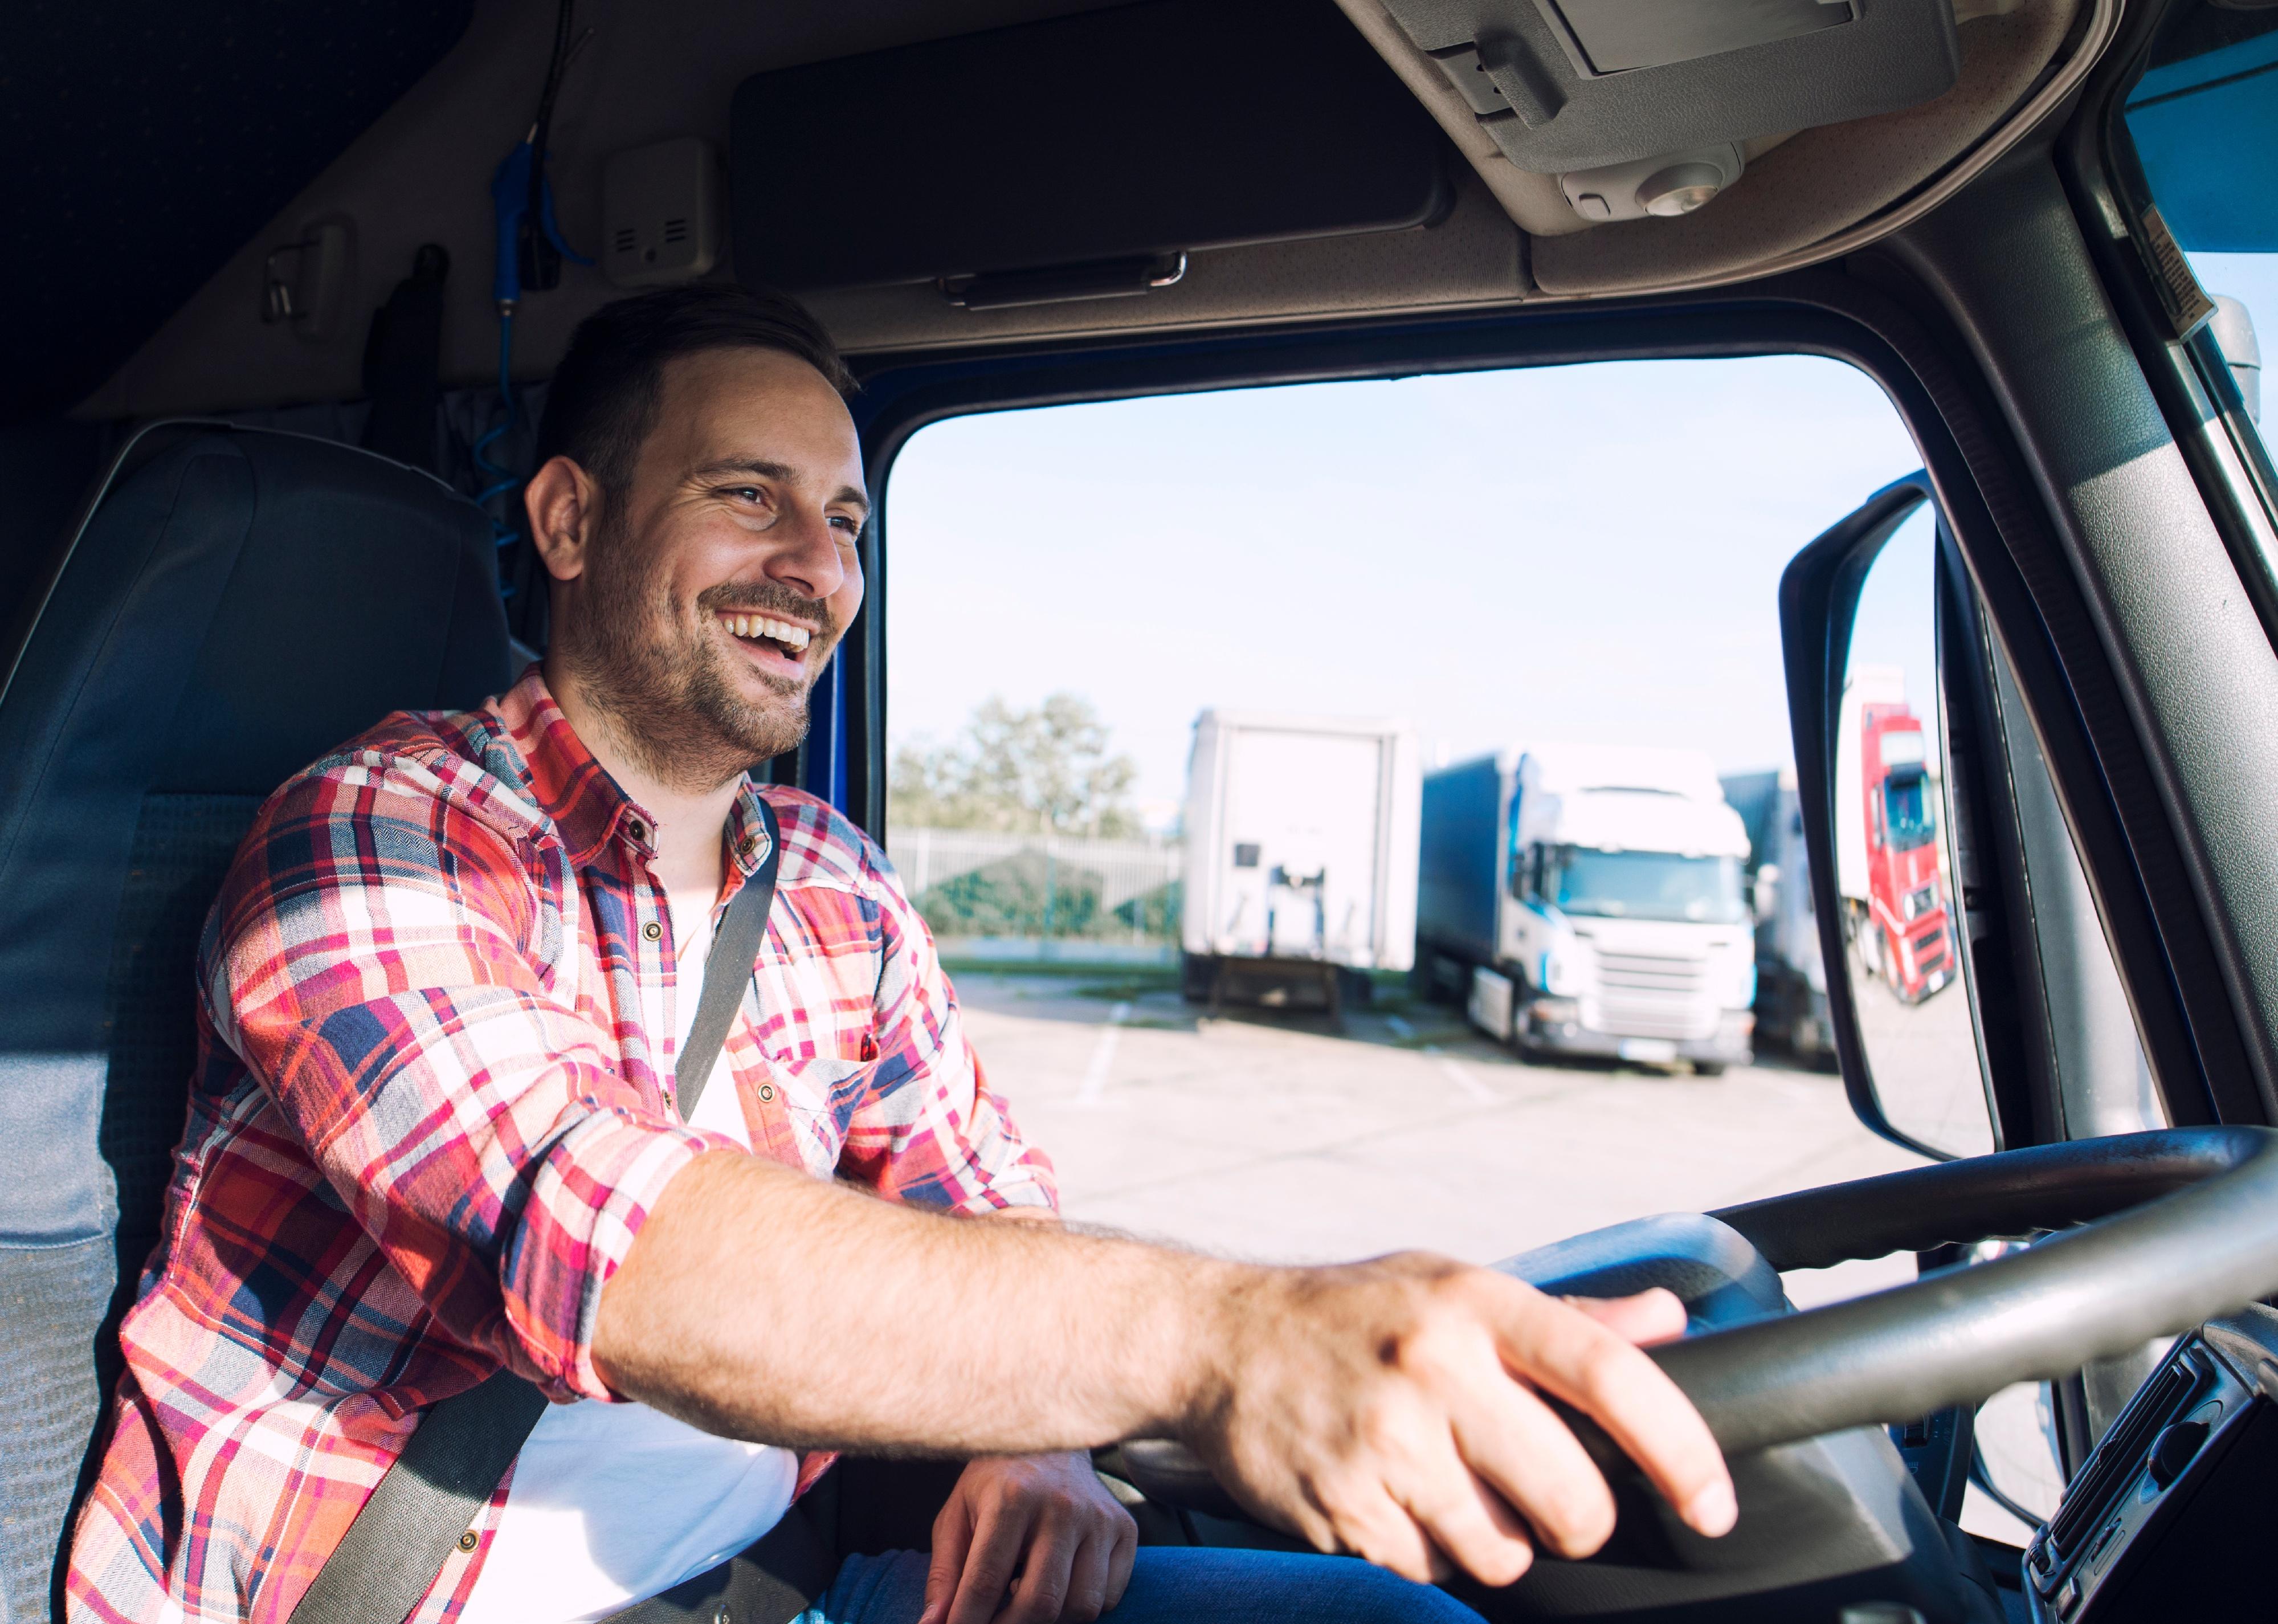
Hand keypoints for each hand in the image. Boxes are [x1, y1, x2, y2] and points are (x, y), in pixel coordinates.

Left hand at [920, 1452, 1139, 1623]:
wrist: (1051, 1439)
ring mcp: (1099, 1518)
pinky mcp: (1125, 1529)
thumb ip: (945, 1573)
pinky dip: (1080, 1606)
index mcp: (1012, 1496)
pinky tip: (1058, 1584)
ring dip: (1049, 1620)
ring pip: (1081, 1606)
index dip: (967, 1621)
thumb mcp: (958, 1515)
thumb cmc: (995, 1483)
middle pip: (1040, 1602)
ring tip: (1024, 1599)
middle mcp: (1062, 1506)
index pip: (986, 1580)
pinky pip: (1108, 1597)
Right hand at [1192, 1256, 1734, 1587]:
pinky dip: (1423, 1550)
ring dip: (1491, 1539)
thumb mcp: (1455, 1285)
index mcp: (1476, 1303)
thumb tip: (1669, 1319)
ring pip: (1503, 1550)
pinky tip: (1389, 1496)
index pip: (1611, 1376)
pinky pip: (1430, 1570)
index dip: (1681, 1448)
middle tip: (1540, 1494)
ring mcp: (1386, 1442)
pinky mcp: (1344, 1506)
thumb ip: (1569, 1316)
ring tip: (1442, 1482)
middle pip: (1572, 1499)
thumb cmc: (1352, 1313)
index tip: (1712, 1501)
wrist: (1218, 1338)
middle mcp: (1435, 1367)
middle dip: (1574, 1520)